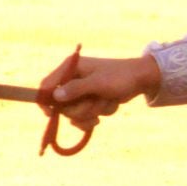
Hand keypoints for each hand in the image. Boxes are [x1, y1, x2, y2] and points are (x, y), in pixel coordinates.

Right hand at [38, 52, 160, 128]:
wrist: (141, 79)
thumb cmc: (120, 76)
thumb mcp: (99, 83)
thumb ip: (77, 89)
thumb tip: (55, 96)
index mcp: (70, 68)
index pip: (47, 85)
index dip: (45, 101)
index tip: (51, 114)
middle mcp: (72, 80)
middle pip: (62, 106)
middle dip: (82, 109)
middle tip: (97, 101)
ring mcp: (81, 92)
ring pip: (76, 114)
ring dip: (94, 111)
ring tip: (107, 100)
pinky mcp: (90, 101)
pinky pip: (87, 117)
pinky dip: (99, 114)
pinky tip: (110, 105)